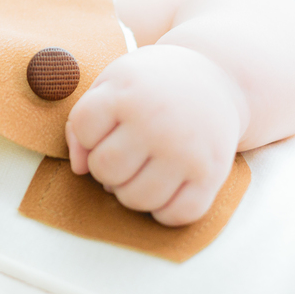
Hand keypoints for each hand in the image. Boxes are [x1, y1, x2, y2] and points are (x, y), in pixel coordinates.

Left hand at [65, 44, 245, 225]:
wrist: (215, 78)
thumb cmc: (150, 87)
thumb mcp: (110, 84)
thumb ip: (81, 123)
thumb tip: (79, 170)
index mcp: (127, 93)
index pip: (84, 129)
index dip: (89, 132)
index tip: (109, 123)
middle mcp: (157, 122)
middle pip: (105, 170)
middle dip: (106, 166)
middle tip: (125, 152)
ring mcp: (186, 150)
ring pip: (136, 199)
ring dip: (131, 192)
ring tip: (142, 170)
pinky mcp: (211, 174)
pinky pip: (176, 215)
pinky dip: (164, 211)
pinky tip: (165, 187)